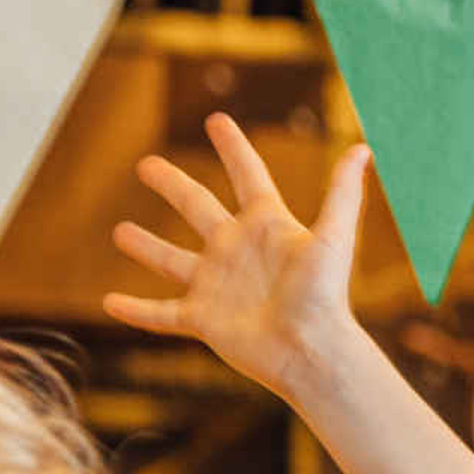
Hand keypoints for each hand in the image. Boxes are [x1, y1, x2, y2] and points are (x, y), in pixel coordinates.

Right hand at [105, 115, 370, 397]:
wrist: (312, 352)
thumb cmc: (324, 296)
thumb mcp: (332, 238)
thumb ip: (342, 193)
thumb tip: (362, 147)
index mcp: (266, 226)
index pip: (247, 175)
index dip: (233, 147)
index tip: (217, 120)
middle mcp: (237, 250)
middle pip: (196, 208)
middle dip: (171, 185)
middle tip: (146, 165)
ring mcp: (217, 285)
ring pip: (171, 260)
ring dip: (145, 247)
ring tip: (119, 232)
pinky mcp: (202, 319)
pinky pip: (161, 315)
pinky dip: (136, 310)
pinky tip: (110, 303)